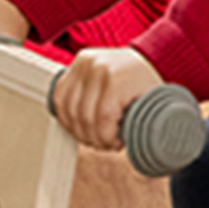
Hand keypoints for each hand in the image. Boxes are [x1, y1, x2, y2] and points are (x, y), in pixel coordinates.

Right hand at [49, 46, 164, 151]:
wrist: (142, 58)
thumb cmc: (147, 84)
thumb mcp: (149, 103)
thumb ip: (138, 124)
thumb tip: (134, 149)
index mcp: (117, 76)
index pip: (103, 117)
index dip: (107, 138)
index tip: (116, 144)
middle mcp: (96, 67)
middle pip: (83, 116)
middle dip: (93, 138)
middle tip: (104, 144)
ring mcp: (82, 65)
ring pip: (68, 109)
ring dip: (78, 130)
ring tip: (92, 137)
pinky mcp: (73, 66)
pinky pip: (59, 97)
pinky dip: (66, 116)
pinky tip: (79, 125)